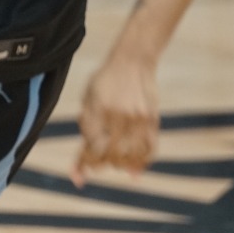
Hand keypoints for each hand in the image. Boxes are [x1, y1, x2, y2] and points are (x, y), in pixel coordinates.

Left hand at [71, 56, 158, 186]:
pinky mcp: (152, 119)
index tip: (81, 172)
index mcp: (98, 110)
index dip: (84, 165)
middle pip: (110, 156)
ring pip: (130, 158)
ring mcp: (138, 119)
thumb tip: (86, 162)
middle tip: (99, 161)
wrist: (133, 60)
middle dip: (101, 164)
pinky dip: (141, 162)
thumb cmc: (105, 82)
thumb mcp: (89, 99)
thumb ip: (87, 129)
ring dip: (121, 165)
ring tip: (116, 160)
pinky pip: (149, 150)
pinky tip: (134, 162)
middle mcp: (118, 116)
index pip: (91, 149)